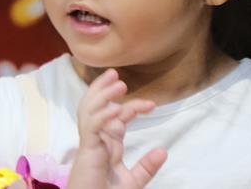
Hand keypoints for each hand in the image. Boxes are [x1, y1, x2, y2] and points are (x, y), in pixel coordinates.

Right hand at [66, 69, 165, 188]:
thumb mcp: (132, 181)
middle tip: (114, 72)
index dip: (132, 106)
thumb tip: (164, 150)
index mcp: (106, 144)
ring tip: (117, 83)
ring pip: (89, 111)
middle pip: (94, 107)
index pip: (115, 117)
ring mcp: (89, 144)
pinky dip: (101, 116)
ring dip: (102, 94)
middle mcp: (96, 140)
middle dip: (102, 88)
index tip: (152, 105)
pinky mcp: (86, 152)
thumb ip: (146, 166)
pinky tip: (115, 110)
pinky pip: (91, 128)